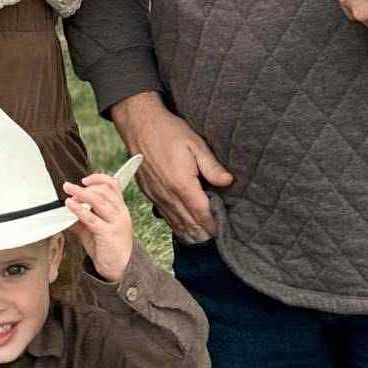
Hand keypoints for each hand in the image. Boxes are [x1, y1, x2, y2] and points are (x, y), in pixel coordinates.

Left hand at [62, 172, 134, 279]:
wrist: (120, 268)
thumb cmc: (109, 248)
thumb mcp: (95, 228)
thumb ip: (83, 217)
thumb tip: (68, 207)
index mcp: (120, 209)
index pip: (113, 185)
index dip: (99, 178)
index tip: (85, 180)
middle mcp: (121, 213)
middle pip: (105, 190)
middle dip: (86, 187)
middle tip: (70, 188)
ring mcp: (116, 222)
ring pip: (99, 201)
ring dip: (81, 193)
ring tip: (68, 191)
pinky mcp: (108, 233)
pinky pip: (92, 218)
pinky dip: (79, 209)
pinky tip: (70, 205)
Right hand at [110, 91, 232, 242]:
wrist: (140, 126)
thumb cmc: (169, 132)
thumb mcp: (196, 144)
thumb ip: (211, 167)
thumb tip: (228, 182)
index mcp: (182, 184)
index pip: (201, 213)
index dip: (212, 224)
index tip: (222, 232)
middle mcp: (168, 195)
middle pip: (188, 223)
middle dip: (202, 233)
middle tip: (216, 240)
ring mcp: (157, 196)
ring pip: (175, 223)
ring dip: (189, 233)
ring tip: (201, 240)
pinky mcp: (149, 194)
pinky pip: (164, 215)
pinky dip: (175, 225)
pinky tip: (183, 228)